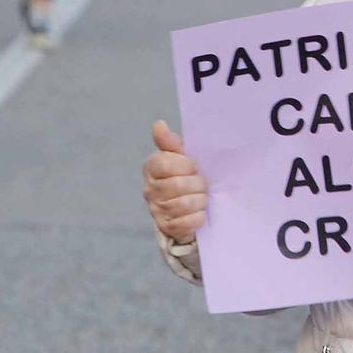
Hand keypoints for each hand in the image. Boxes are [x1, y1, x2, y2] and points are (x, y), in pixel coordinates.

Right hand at [143, 120, 208, 244]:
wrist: (186, 208)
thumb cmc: (184, 176)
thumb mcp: (179, 157)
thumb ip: (170, 142)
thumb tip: (159, 124)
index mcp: (152, 168)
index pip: (166, 163)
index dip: (185, 165)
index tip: (194, 166)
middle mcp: (150, 189)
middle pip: (178, 185)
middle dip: (198, 184)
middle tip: (203, 184)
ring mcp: (156, 210)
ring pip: (184, 204)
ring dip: (200, 200)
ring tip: (202, 197)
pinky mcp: (167, 228)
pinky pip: (186, 223)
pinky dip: (198, 218)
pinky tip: (200, 213)